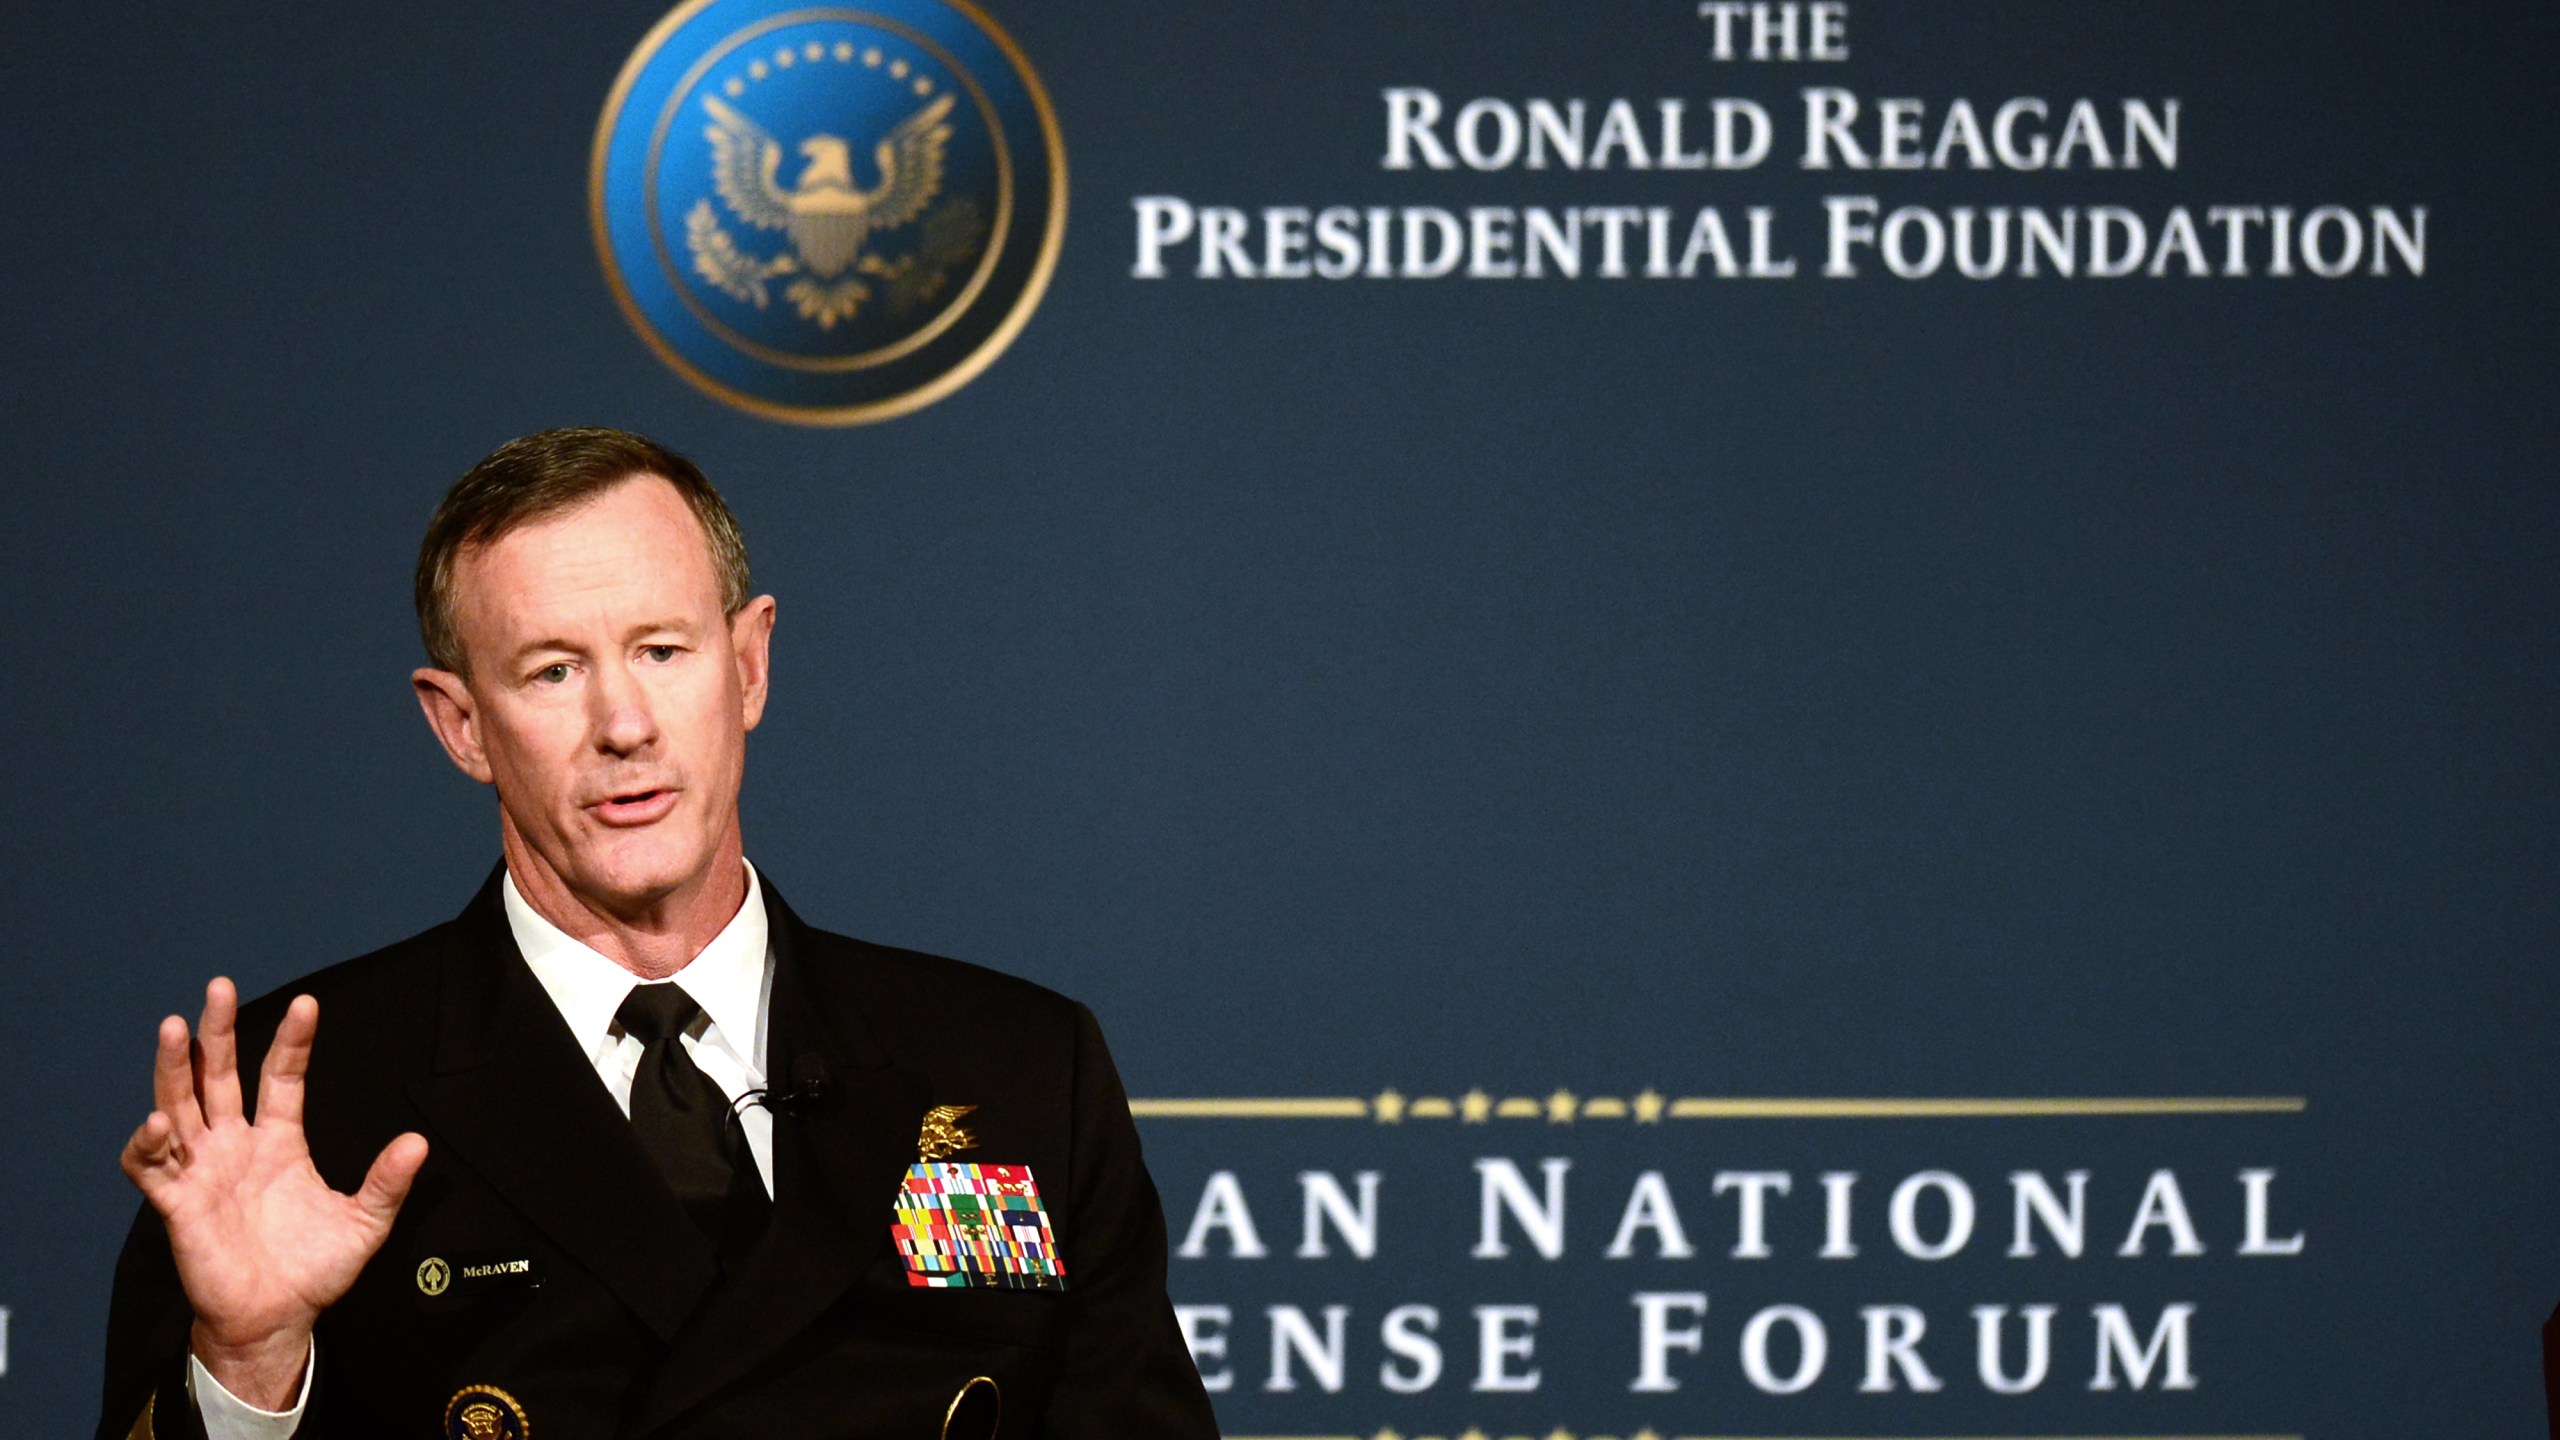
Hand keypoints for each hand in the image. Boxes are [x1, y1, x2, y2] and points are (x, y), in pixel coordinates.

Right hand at [120, 978, 428, 1409]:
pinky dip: (148, 1143)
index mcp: (279, 1142)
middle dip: (217, 1032)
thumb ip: (387, 1182)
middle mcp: (235, 1146)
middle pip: (219, 1076)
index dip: (292, 1041)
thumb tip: (418, 1142)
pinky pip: (151, 1167)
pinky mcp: (177, 1204)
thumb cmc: (315, 1270)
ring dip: (174, 1068)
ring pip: (179, 1106)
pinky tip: (159, 1122)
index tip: (308, 1004)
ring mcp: (203, 1171)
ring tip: (175, 1027)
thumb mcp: (364, 1222)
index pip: (280, 1077)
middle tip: (218, 986)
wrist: (277, 1318)